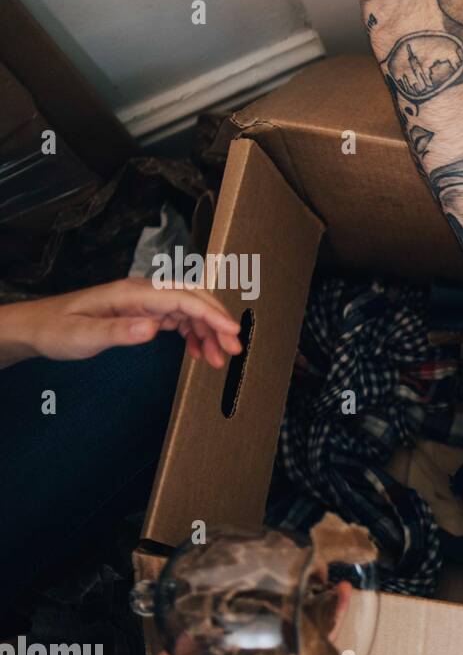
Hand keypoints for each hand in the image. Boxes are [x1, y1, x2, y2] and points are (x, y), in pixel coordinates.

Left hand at [0, 277, 242, 368]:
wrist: (37, 328)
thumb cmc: (57, 330)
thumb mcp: (83, 335)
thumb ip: (118, 332)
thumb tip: (153, 328)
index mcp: (133, 294)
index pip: (183, 299)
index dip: (212, 315)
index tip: (233, 334)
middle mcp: (144, 294)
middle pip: (193, 301)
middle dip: (218, 323)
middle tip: (234, 351)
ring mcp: (145, 303)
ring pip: (189, 312)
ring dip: (207, 334)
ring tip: (217, 360)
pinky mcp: (144, 314)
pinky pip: (178, 321)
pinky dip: (194, 336)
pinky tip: (198, 354)